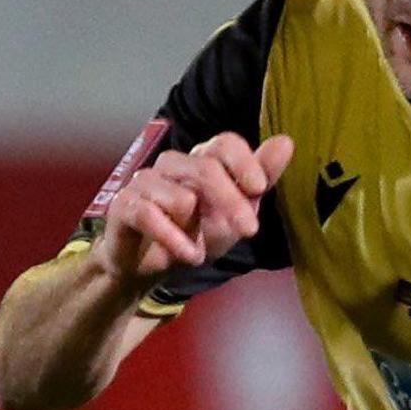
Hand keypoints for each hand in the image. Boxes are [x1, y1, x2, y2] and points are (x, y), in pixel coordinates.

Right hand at [90, 131, 294, 289]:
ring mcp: (145, 182)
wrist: (151, 267)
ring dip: (196, 230)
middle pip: (206, 168)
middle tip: (248, 230)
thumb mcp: (235, 213)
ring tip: (199, 250)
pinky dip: (173, 239)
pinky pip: (150, 215)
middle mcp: (172, 165)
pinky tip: (187, 255)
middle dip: (232, 202)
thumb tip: (286, 142)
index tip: (259, 187)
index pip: (224, 144)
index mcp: (201, 160)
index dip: (244, 163)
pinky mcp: (124, 206)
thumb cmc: (194, 234)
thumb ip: (259, 179)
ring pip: (180, 196)